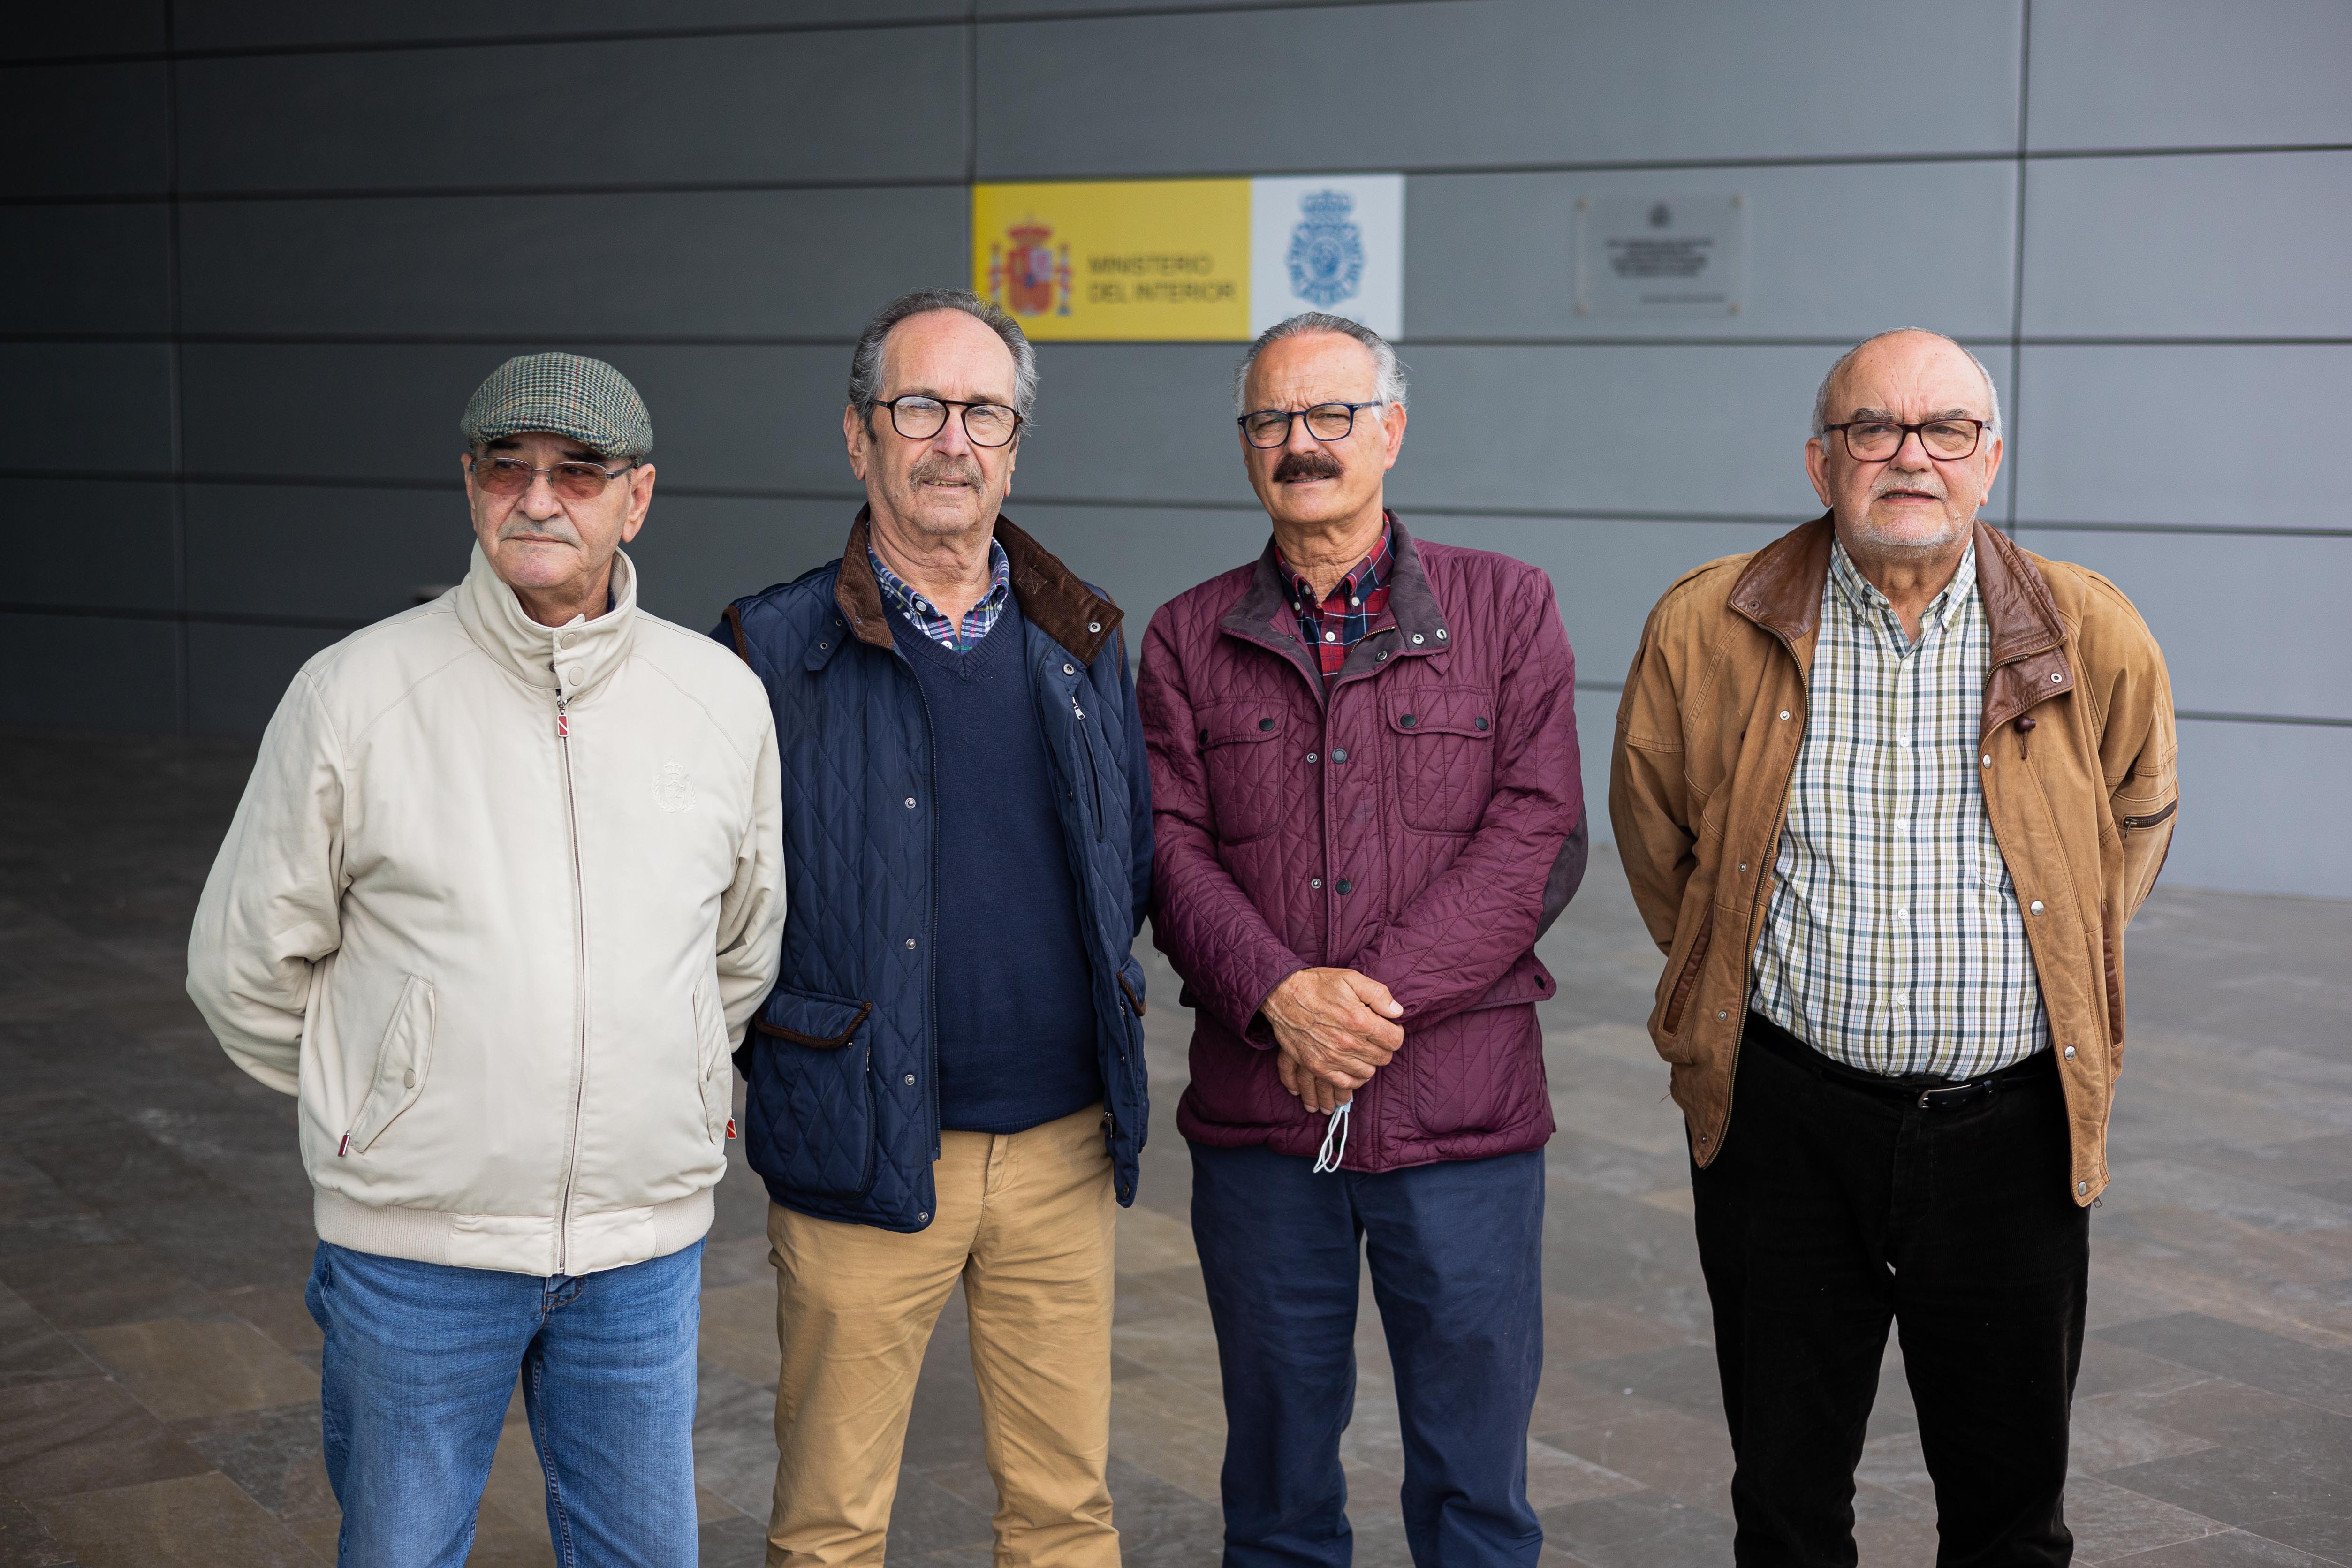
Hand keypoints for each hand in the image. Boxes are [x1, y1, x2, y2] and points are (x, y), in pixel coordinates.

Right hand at [1262, 968, 1403, 1115]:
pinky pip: (1344, 1084)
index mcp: (1360, 1021)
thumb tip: (1397, 1012)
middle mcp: (1348, 1043)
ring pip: (1366, 1073)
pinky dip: (1352, 1079)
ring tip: (1361, 1051)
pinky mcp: (1317, 1066)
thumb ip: (1379, 994)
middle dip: (1382, 1048)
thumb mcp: (1351, 978)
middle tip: (1373, 1038)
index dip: (1395, 1033)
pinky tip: (1352, 1069)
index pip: (1395, 1040)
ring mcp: (1332, 1058)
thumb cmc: (1318, 984)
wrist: (1282, 994)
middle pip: (1382, 1058)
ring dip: (1368, 1063)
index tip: (1388, 1028)